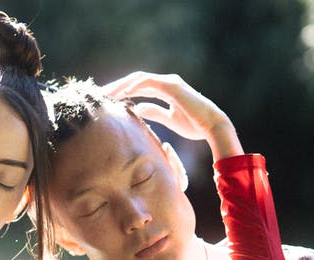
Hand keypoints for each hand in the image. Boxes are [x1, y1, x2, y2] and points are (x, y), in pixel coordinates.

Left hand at [103, 71, 241, 158]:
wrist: (212, 126)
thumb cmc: (195, 125)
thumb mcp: (169, 119)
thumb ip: (153, 111)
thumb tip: (136, 108)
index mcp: (165, 89)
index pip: (139, 86)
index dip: (123, 91)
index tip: (108, 100)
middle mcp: (166, 83)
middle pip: (136, 80)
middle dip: (118, 86)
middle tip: (101, 94)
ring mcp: (169, 82)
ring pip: (140, 78)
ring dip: (122, 84)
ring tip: (108, 93)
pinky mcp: (172, 86)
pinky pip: (150, 83)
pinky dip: (136, 86)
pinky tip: (124, 93)